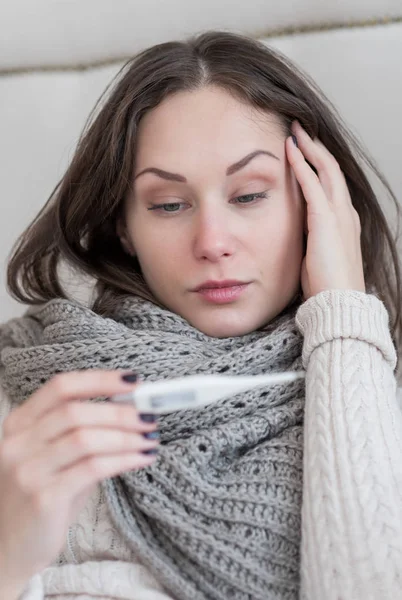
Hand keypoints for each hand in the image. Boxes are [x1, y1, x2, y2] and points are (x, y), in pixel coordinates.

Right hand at [0, 370, 158, 591]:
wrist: (9, 548)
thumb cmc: (41, 497)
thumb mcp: (54, 457)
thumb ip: (82, 432)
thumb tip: (131, 411)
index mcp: (19, 424)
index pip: (61, 387)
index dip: (99, 380)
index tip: (133, 381)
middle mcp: (17, 443)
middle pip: (76, 412)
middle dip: (120, 412)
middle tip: (149, 416)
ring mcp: (27, 471)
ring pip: (86, 438)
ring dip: (125, 436)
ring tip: (150, 438)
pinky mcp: (43, 498)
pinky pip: (93, 468)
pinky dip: (124, 459)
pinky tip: (142, 459)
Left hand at [286, 120, 365, 300]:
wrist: (338, 302)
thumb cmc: (326, 286)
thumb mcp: (317, 257)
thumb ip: (310, 240)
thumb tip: (295, 235)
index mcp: (344, 223)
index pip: (332, 185)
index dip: (318, 165)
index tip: (304, 151)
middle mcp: (345, 213)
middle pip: (332, 170)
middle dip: (315, 147)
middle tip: (300, 129)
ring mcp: (339, 214)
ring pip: (326, 169)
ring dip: (309, 147)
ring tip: (295, 130)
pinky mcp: (326, 219)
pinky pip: (312, 183)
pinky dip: (301, 163)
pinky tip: (289, 149)